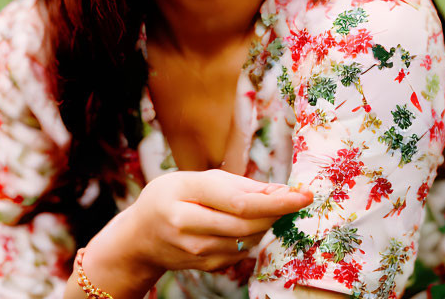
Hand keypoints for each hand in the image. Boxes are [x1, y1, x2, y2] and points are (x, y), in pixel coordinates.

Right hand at [118, 169, 313, 274]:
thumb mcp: (193, 179)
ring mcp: (197, 252)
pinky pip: (243, 250)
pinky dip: (254, 234)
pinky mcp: (206, 266)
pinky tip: (249, 222)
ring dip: (267, 221)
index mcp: (184, 197)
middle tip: (297, 197)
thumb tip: (279, 190)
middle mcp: (189, 228)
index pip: (240, 202)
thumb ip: (235, 184)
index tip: (304, 194)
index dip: (276, 200)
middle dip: (278, 210)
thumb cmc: (170, 197)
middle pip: (249, 223)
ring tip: (268, 204)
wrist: (140, 237)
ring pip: (249, 238)